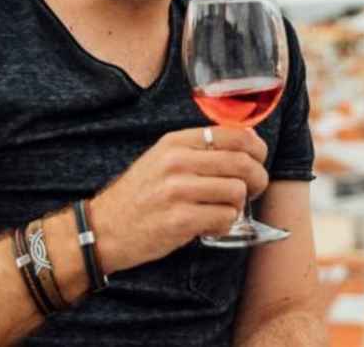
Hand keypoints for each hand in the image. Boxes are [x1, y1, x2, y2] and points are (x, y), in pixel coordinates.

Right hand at [88, 126, 268, 273]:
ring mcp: (178, 191)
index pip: (234, 134)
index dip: (257, 148)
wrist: (104, 229)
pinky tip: (211, 225)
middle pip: (242, 162)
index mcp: (175, 142)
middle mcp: (177, 162)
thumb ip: (198, 149)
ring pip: (237, 191)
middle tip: (252, 189)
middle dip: (257, 178)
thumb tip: (247, 141)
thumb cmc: (139, 195)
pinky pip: (225, 218)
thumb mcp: (162, 158)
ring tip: (222, 210)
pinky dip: (225, 224)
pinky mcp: (180, 220)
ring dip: (237, 205)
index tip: (259, 159)